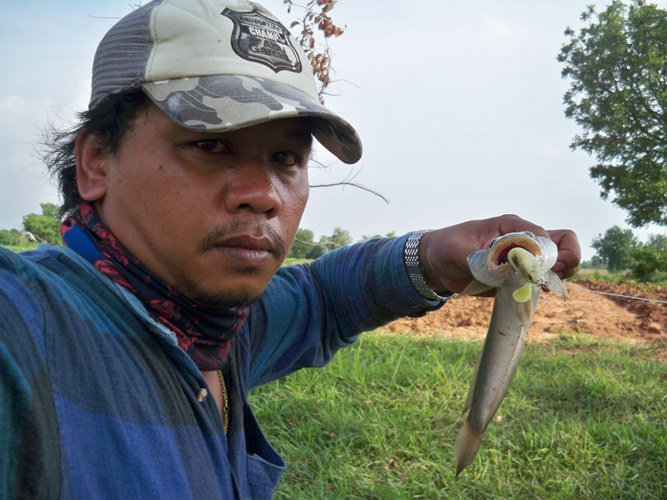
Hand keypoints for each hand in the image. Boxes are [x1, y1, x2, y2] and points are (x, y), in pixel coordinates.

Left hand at [418, 214, 580, 293]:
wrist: (437, 264)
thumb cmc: (445, 248)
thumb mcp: (455, 250)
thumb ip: (476, 258)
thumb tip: (497, 269)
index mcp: (510, 226)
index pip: (542, 235)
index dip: (545, 254)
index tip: (533, 271)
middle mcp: (522, 240)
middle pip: (563, 243)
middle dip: (566, 260)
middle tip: (547, 277)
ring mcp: (524, 258)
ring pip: (560, 262)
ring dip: (558, 275)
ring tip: (540, 286)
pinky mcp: (519, 276)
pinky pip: (543, 280)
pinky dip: (545, 287)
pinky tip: (533, 293)